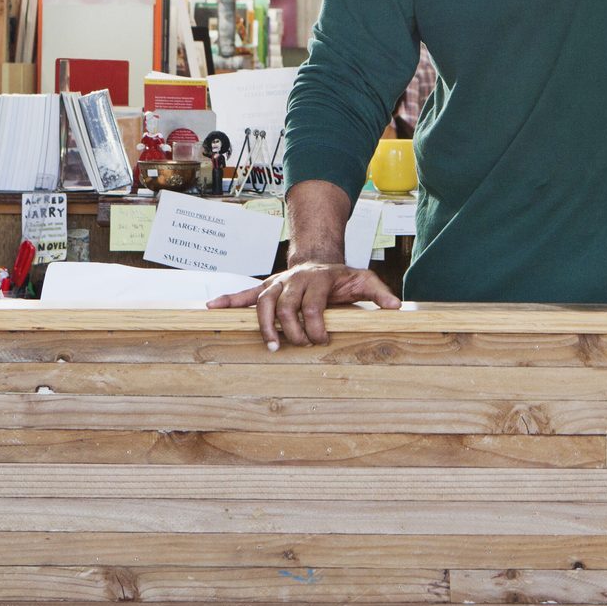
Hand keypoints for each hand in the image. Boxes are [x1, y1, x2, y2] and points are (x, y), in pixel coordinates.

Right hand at [206, 261, 400, 349]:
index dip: (315, 325)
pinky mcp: (267, 287)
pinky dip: (228, 300)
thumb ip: (378, 293)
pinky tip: (210, 308)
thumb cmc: (341, 277)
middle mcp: (295, 279)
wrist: (320, 258)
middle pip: (286, 306)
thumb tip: (396, 308)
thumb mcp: (363, 280)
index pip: (312, 304)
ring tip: (270, 344)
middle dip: (291, 329)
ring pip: (264, 302)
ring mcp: (278, 283)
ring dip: (263, 324)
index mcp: (319, 279)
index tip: (321, 341)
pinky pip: (245, 294)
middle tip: (297, 346)